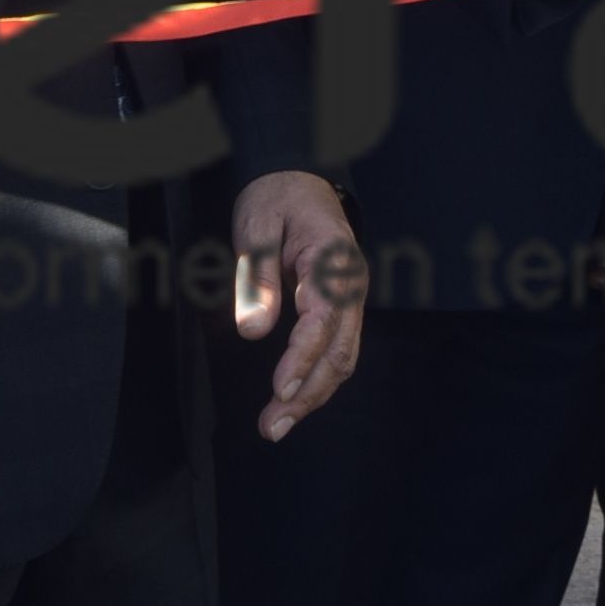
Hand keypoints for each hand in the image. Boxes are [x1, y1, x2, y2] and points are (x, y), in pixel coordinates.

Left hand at [231, 170, 366, 439]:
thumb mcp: (256, 226)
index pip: (322, 318)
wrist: (299, 178)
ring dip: (312, 396)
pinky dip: (316, 381)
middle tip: (271, 427)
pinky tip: (293, 402)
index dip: (301, 358)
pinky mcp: (341, 309)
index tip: (278, 391)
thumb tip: (253, 332)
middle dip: (307, 394)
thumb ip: (256, 278)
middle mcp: (350, 284)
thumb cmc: (276, 199)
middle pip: (340, 351)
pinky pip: (336, 351)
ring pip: (342, 358)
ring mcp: (351, 298)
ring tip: (276, 425)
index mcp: (332, 258)